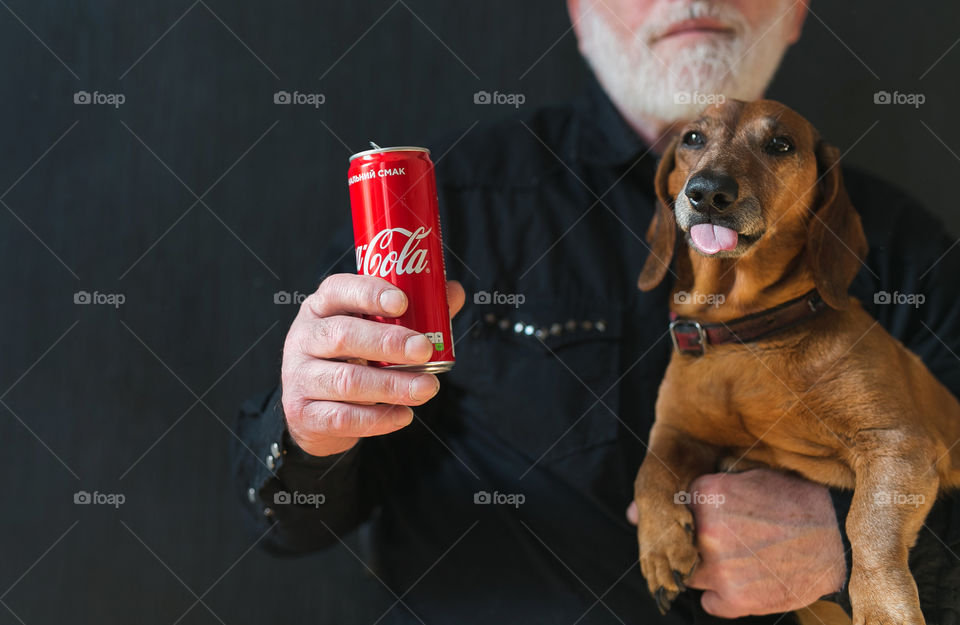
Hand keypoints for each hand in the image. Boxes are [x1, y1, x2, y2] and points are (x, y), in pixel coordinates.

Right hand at [281, 274, 464, 456]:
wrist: (312, 412)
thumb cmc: (351, 359)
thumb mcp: (371, 331)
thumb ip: (414, 313)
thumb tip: (454, 292)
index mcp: (321, 308)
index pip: (337, 290)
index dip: (369, 293)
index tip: (402, 302)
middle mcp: (304, 338)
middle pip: (342, 335)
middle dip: (388, 342)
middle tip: (424, 349)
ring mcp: (299, 376)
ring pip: (346, 380)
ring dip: (392, 385)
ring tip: (427, 388)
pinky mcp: (303, 413)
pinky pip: (343, 417)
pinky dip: (378, 419)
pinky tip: (404, 415)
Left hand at [627, 468, 845, 617]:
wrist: (842, 539)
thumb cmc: (794, 501)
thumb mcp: (746, 478)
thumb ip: (692, 492)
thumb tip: (630, 514)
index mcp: (707, 495)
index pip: (669, 513)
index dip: (679, 520)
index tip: (693, 523)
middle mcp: (707, 533)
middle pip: (675, 546)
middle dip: (691, 546)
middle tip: (726, 542)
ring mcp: (720, 569)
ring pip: (689, 575)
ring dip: (706, 570)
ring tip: (740, 558)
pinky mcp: (736, 600)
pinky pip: (709, 603)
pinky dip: (721, 596)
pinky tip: (747, 578)